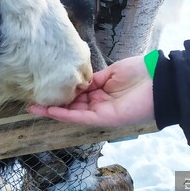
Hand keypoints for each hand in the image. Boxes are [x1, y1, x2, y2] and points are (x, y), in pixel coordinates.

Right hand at [28, 56, 154, 126]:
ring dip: (52, 111)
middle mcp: (98, 103)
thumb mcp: (112, 72)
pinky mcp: (103, 118)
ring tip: (33, 107)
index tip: (44, 87)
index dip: (60, 91)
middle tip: (31, 100)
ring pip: (71, 113)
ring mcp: (100, 112)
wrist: (158, 81)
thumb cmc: (140, 73)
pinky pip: (80, 117)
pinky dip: (64, 115)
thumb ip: (94, 78)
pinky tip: (50, 111)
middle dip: (51, 104)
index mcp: (101, 91)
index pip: (76, 93)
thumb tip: (77, 79)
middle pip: (70, 105)